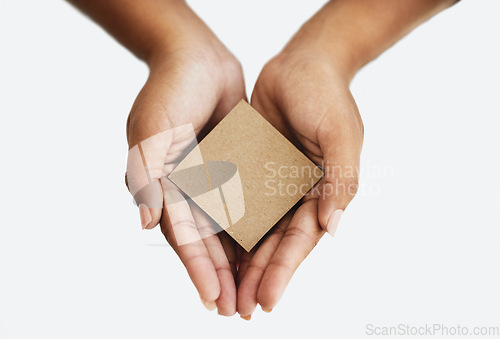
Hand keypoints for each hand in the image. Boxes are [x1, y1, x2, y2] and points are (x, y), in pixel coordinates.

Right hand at [125, 3, 244, 315]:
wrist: (196, 57)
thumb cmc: (168, 90)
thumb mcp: (151, 131)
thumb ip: (148, 177)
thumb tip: (149, 224)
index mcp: (164, 189)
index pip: (183, 238)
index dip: (198, 270)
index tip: (213, 300)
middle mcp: (188, 190)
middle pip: (207, 242)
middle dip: (221, 276)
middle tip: (237, 309)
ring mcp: (211, 180)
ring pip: (227, 229)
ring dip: (239, 260)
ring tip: (254, 289)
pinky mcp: (233, 166)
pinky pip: (245, 202)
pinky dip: (253, 226)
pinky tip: (266, 247)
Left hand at [237, 22, 363, 316]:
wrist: (302, 63)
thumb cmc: (327, 95)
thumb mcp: (340, 135)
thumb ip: (339, 180)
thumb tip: (332, 228)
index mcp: (323, 192)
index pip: (301, 240)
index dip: (284, 272)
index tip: (266, 301)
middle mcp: (299, 194)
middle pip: (276, 244)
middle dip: (259, 277)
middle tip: (238, 310)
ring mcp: (275, 183)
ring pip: (256, 230)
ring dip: (243, 262)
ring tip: (226, 292)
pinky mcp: (254, 168)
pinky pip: (240, 203)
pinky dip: (229, 227)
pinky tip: (214, 250)